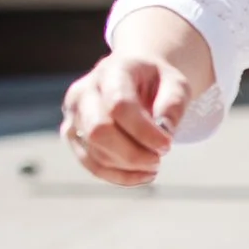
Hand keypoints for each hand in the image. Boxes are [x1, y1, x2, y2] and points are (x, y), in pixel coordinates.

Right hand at [61, 51, 192, 187]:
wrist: (136, 76)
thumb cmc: (157, 81)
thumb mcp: (176, 84)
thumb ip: (173, 104)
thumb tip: (165, 131)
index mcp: (111, 71)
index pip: (119, 105)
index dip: (144, 131)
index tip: (167, 145)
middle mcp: (84, 92)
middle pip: (98, 131)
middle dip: (132, 154)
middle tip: (159, 159)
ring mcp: (74, 115)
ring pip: (94, 152)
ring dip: (128, 168)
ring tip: (154, 166)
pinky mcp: (73, 135)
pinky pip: (91, 164)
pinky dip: (118, 176)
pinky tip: (142, 176)